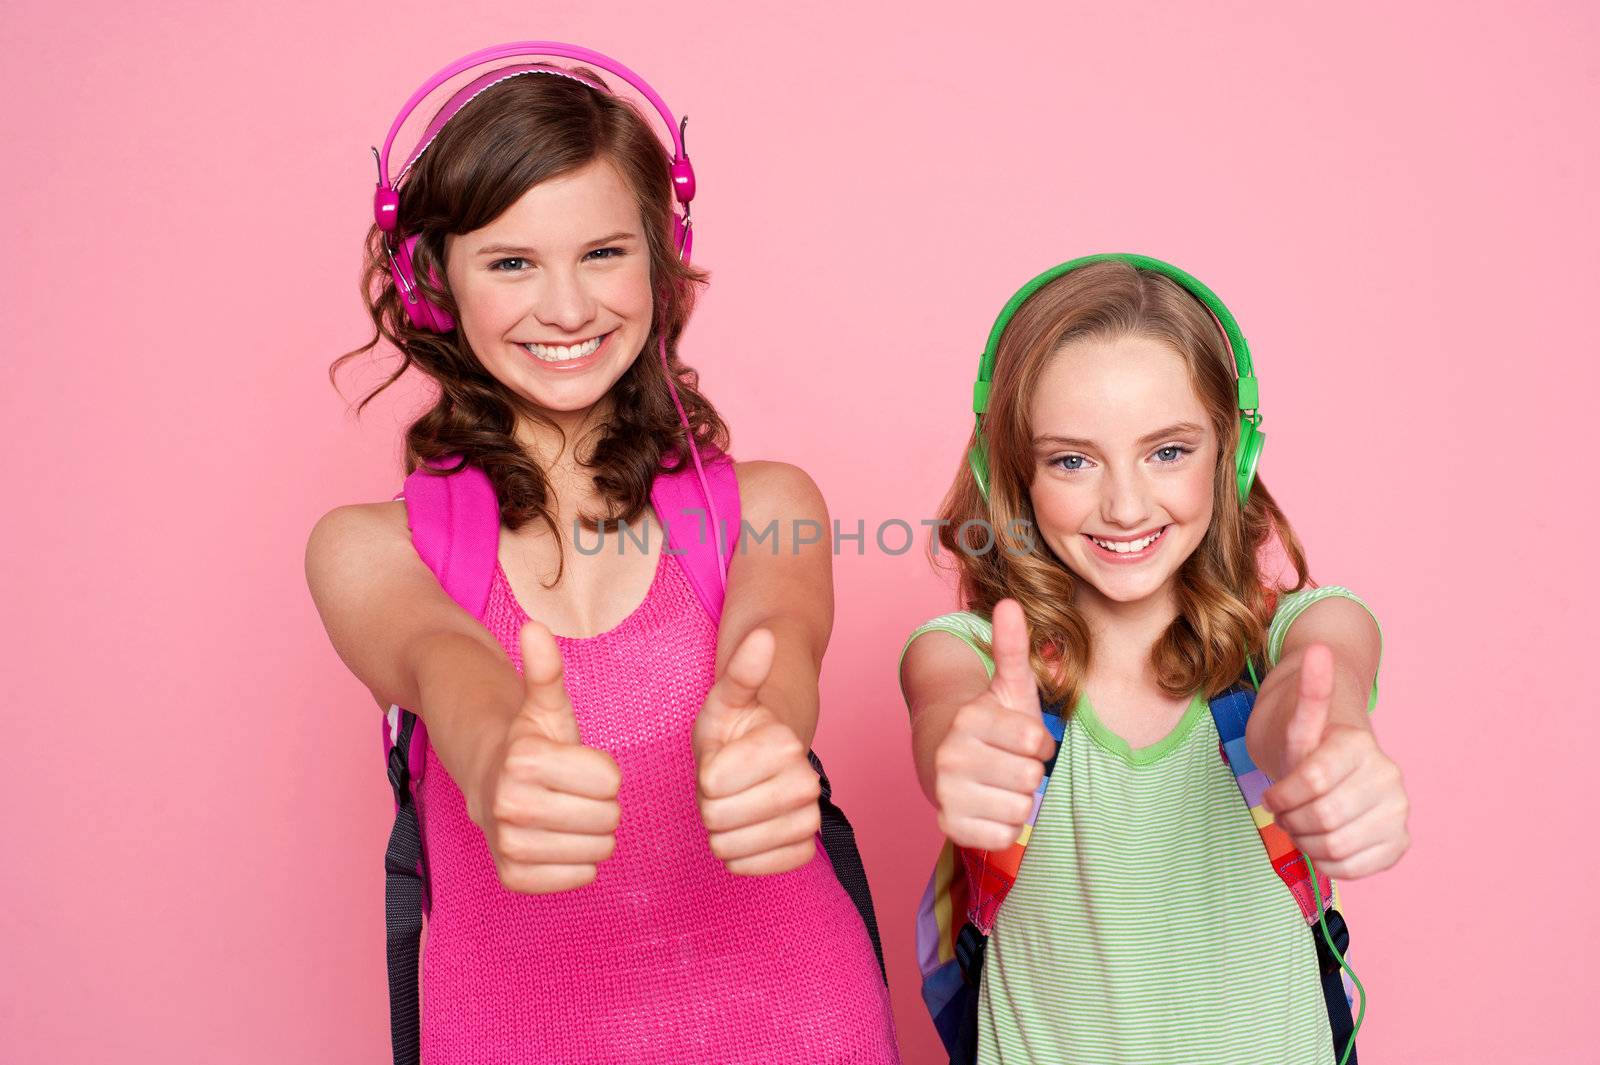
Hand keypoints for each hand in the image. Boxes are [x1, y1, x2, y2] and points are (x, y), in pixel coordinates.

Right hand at [468, 622, 622, 894]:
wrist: (487, 781)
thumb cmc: (531, 743)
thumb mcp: (545, 706)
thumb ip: (546, 670)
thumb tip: (534, 627)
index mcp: (525, 761)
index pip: (611, 781)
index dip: (602, 772)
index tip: (576, 765)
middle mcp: (509, 805)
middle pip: (607, 818)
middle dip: (600, 804)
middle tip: (573, 792)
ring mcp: (508, 845)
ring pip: (598, 851)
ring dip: (591, 834)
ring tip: (566, 814)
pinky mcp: (512, 876)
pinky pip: (579, 878)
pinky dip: (578, 863)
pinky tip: (558, 840)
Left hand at [694, 628, 821, 875]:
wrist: (765, 760)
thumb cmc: (737, 728)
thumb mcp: (726, 698)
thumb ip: (742, 671)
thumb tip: (763, 634)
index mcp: (783, 743)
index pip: (713, 782)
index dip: (704, 776)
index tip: (719, 761)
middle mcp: (805, 781)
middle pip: (720, 818)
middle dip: (710, 805)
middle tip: (724, 786)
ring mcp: (809, 816)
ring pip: (736, 848)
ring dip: (723, 832)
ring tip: (733, 806)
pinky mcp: (806, 847)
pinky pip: (762, 867)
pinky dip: (744, 857)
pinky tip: (746, 833)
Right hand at [932, 599, 1056, 851]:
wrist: (946, 761)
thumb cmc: (991, 725)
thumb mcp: (1009, 686)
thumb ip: (1012, 647)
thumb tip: (1010, 602)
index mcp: (970, 718)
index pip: (1035, 740)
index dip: (1040, 743)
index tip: (1025, 739)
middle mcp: (951, 755)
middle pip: (1030, 778)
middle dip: (1029, 773)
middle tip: (1010, 763)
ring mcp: (946, 792)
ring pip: (1019, 809)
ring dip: (1018, 800)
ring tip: (999, 784)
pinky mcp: (948, 825)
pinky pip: (1004, 836)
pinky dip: (1005, 826)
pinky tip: (990, 806)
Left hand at [1262, 643, 1409, 878]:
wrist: (1332, 764)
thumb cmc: (1305, 744)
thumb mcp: (1294, 721)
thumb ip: (1307, 692)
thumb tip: (1317, 650)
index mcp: (1359, 744)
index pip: (1312, 780)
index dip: (1281, 795)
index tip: (1272, 795)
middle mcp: (1388, 776)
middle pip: (1322, 817)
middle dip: (1291, 820)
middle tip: (1284, 812)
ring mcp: (1398, 810)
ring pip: (1334, 846)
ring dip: (1304, 841)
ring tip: (1300, 824)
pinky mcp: (1398, 842)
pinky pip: (1351, 868)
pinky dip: (1324, 861)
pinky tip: (1319, 841)